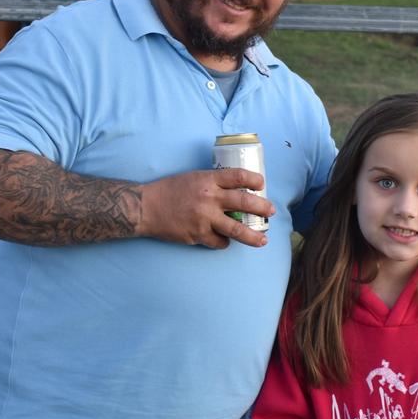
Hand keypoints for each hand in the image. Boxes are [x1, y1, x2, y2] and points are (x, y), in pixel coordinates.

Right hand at [137, 168, 275, 249]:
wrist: (146, 207)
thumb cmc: (169, 190)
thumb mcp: (192, 177)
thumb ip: (212, 182)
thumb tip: (236, 190)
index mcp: (207, 180)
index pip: (238, 176)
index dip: (254, 180)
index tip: (262, 184)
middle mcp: (208, 198)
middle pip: (245, 203)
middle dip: (262, 208)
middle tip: (271, 212)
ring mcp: (204, 218)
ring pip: (237, 229)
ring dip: (253, 236)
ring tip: (263, 240)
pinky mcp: (198, 235)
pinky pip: (219, 242)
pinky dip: (225, 242)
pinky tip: (226, 241)